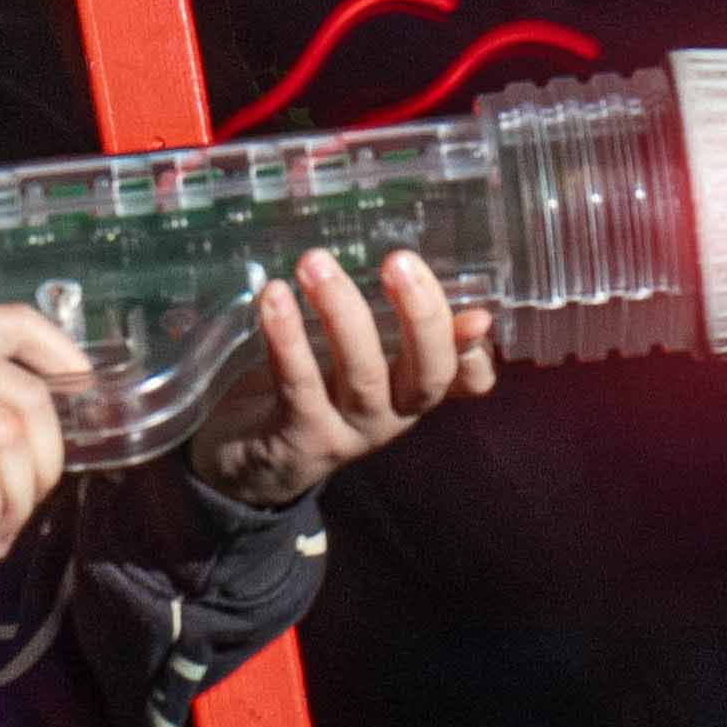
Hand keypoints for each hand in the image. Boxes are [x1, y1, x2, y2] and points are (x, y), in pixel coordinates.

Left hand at [189, 248, 498, 513]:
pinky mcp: (301, 439)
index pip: (462, 379)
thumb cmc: (309, 390)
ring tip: (315, 264)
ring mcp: (348, 434)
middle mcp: (391, 417)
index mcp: (411, 392)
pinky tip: (274, 298)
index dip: (475, 352)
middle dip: (419, 316)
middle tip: (398, 261)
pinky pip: (299, 386)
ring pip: (362, 375)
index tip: (479, 315)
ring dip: (342, 313)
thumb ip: (397, 326)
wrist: (247, 465)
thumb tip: (460, 301)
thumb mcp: (359, 356)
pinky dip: (287, 340)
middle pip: (425, 375)